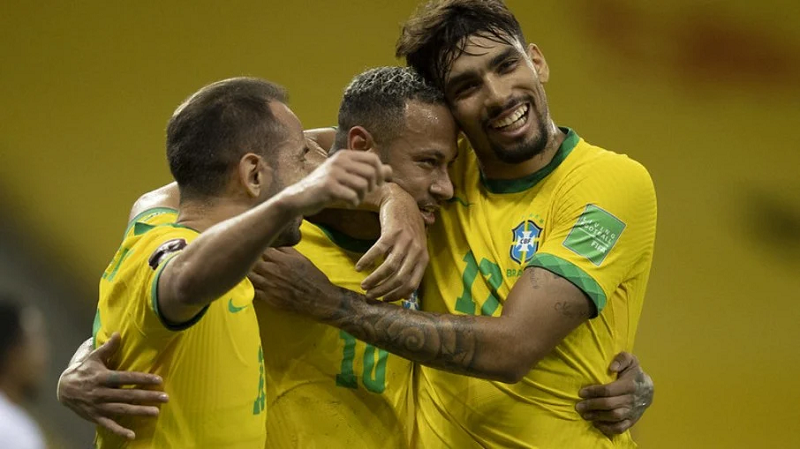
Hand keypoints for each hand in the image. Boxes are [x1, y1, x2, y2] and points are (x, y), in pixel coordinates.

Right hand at [57, 333, 168, 439]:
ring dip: (139, 412)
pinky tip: (132, 435)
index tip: (158, 380)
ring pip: (122, 410)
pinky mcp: (95, 417)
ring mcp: (99, 406)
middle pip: (128, 395)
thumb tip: (118, 333)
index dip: (142, 379)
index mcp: (102, 377)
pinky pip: (109, 425)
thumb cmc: (82, 370)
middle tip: (165, 398)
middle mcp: (101, 393)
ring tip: (156, 412)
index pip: (126, 378)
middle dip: (147, 397)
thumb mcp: (93, 357)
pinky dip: (120, 431)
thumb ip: (108, 348)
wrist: (62, 388)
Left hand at [249, 247, 334, 314]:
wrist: (318, 298)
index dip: (257, 246)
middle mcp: (272, 272)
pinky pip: (252, 291)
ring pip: (248, 276)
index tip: (256, 246)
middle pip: (251, 261)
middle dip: (249, 258)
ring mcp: (269, 286)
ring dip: (247, 272)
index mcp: (281, 260)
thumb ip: (286, 250)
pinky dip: (248, 286)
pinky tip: (248, 284)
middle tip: (248, 257)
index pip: (260, 248)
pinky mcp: (268, 299)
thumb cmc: (312, 277)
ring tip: (245, 270)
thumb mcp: (302, 258)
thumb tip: (274, 243)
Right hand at [282, 150, 391, 216]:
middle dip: (372, 186)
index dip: (379, 173)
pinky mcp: (328, 187)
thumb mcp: (346, 176)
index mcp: (344, 155)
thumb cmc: (326, 186)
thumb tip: (390, 170)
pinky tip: (348, 203)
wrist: (299, 197)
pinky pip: (352, 196)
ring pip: (363, 185)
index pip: (373, 159)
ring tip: (355, 199)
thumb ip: (367, 171)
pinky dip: (354, 202)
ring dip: (362, 196)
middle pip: (371, 172)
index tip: (375, 184)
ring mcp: (333, 173)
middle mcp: (339, 160)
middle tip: (364, 194)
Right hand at [356, 185, 427, 300]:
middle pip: (399, 279)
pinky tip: (359, 267)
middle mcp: (416, 250)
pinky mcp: (392, 232)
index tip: (383, 300)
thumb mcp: (414, 248)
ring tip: (363, 284)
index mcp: (423, 258)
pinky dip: (367, 261)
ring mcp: (405, 241)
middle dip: (382, 290)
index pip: (411, 285)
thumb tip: (404, 295)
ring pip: (389, 268)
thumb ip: (410, 268)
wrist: (400, 201)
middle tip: (369, 295)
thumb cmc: (407, 228)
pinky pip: (378, 251)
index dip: (396, 295)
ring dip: (374, 279)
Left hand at [575, 352, 653, 435]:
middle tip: (578, 406)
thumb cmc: (634, 373)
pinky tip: (597, 424)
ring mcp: (632, 412)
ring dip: (598, 417)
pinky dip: (608, 429)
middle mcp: (631, 400)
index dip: (593, 392)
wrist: (648, 389)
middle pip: (609, 405)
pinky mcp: (632, 420)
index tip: (581, 393)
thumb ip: (622, 359)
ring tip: (584, 415)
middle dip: (592, 406)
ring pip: (614, 417)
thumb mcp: (630, 360)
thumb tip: (612, 367)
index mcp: (629, 385)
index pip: (608, 390)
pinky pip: (620, 428)